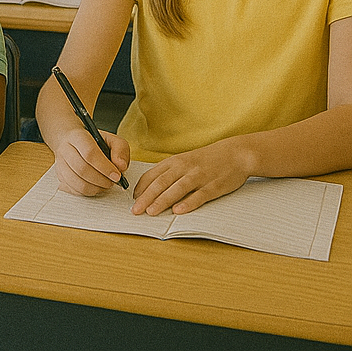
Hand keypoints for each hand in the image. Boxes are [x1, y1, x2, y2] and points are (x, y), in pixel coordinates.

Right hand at [53, 125, 129, 195]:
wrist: (71, 140)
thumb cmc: (93, 141)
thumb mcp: (111, 139)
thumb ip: (120, 150)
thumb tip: (120, 166)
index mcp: (78, 136)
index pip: (89, 152)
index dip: (104, 167)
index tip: (116, 175)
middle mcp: (65, 149)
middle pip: (82, 169)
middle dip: (101, 180)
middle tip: (112, 181)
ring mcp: (60, 163)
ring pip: (77, 182)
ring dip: (95, 188)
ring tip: (104, 184)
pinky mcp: (60, 175)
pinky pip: (74, 190)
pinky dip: (88, 192)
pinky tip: (95, 185)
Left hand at [131, 139, 254, 215]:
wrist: (234, 154)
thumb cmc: (205, 160)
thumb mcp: (183, 161)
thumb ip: (168, 173)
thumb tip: (150, 188)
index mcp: (174, 162)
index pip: (152, 175)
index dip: (140, 188)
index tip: (132, 200)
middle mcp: (183, 168)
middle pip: (160, 183)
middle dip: (146, 198)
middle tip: (135, 211)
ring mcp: (198, 176)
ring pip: (176, 189)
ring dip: (162, 201)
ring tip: (151, 212)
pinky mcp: (213, 186)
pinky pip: (199, 195)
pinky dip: (188, 203)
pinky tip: (178, 211)